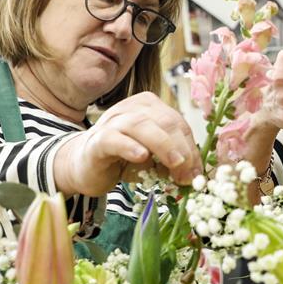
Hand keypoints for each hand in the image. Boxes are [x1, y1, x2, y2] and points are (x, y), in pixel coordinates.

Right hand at [54, 92, 201, 196]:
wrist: (84, 166)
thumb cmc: (123, 159)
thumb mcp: (154, 158)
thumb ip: (173, 160)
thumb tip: (195, 175)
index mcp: (150, 107)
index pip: (178, 124)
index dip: (192, 149)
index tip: (198, 174)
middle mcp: (132, 108)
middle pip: (166, 122)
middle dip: (182, 150)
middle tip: (188, 176)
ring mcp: (114, 122)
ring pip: (142, 126)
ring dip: (163, 146)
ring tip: (176, 165)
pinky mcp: (98, 139)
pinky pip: (115, 139)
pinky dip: (130, 147)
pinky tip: (142, 157)